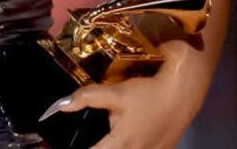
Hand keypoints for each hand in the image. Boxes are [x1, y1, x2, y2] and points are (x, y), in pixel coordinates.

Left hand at [56, 53, 201, 148]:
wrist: (183, 94)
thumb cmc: (147, 93)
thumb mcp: (116, 93)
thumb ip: (88, 98)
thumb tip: (61, 105)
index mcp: (120, 145)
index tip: (53, 148)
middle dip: (97, 147)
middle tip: (78, 140)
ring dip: (110, 145)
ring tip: (104, 139)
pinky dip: (123, 145)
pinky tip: (118, 140)